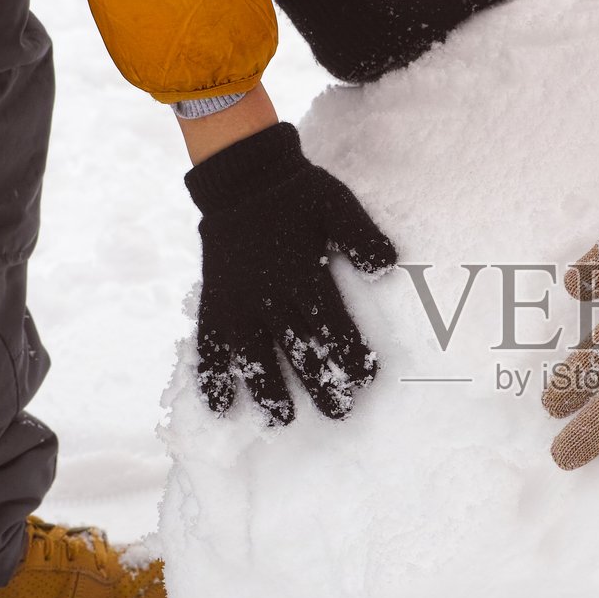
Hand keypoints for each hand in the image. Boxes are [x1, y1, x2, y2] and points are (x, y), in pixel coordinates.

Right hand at [185, 123, 395, 421]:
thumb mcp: (337, 205)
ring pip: (253, 354)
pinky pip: (210, 343)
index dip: (350, 354)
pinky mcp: (215, 303)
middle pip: (298, 348)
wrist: (243, 177)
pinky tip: (220, 406)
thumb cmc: (298, 194)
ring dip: (268, 388)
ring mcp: (239, 302)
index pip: (332, 324)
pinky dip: (212, 374)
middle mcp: (269, 294)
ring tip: (280, 419)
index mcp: (303, 274)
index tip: (365, 379)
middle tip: (338, 414)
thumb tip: (388, 263)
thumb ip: (361, 235)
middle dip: (320, 384)